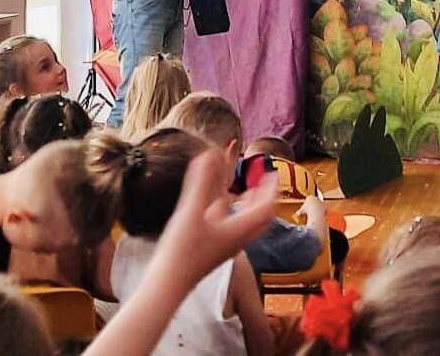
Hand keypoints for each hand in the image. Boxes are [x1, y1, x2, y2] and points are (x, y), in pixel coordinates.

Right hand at [152, 148, 278, 291]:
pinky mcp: (210, 250)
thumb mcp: (191, 211)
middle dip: (263, 197)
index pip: (266, 208)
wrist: (167, 285)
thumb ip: (201, 182)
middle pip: (259, 217)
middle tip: (263, 181)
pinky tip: (214, 205)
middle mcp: (235, 239)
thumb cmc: (182, 253)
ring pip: (243, 223)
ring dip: (247, 205)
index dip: (271, 189)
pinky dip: (226, 212)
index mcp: (239, 230)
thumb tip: (210, 153)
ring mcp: (223, 246)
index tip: (273, 173)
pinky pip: (226, 227)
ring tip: (244, 190)